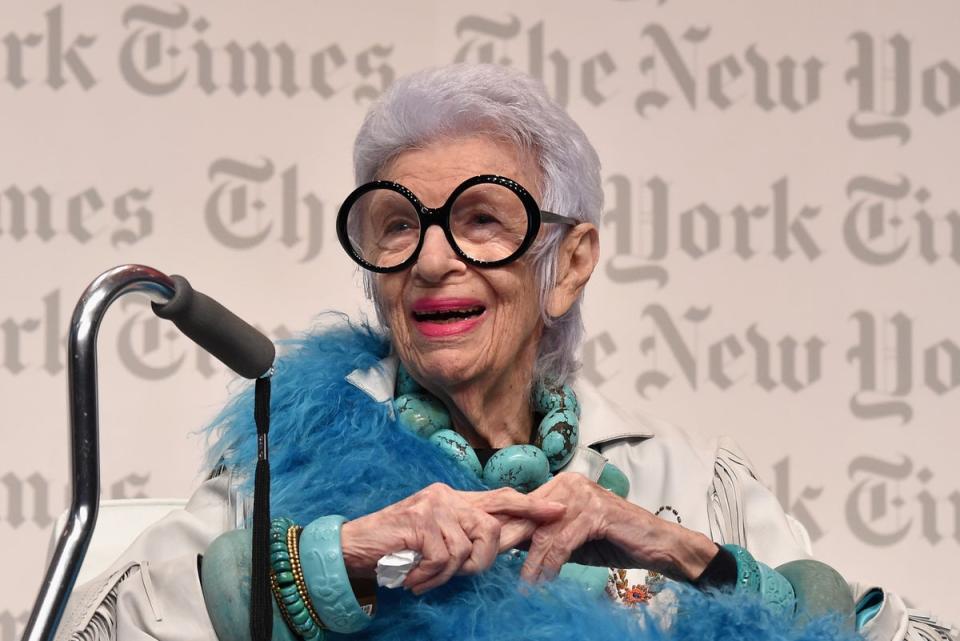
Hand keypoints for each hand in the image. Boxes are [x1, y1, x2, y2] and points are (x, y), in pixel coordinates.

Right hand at [340, 483, 565, 593]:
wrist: (355, 547)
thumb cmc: (397, 548)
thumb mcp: (437, 538)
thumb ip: (466, 535)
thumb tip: (503, 544)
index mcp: (456, 499)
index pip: (501, 497)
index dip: (531, 505)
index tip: (559, 510)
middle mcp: (448, 496)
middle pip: (492, 526)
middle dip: (487, 556)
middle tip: (462, 571)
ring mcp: (435, 506)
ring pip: (467, 549)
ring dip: (447, 575)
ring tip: (424, 576)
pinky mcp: (421, 522)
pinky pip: (444, 559)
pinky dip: (429, 577)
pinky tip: (413, 577)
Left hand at [502, 473, 716, 583]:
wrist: (657, 545)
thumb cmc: (614, 541)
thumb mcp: (571, 538)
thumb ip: (544, 536)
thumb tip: (508, 544)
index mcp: (561, 485)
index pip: (524, 507)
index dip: (505, 529)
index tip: (486, 551)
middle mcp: (569, 484)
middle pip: (529, 518)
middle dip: (509, 544)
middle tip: (489, 567)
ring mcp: (583, 496)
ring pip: (543, 534)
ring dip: (531, 564)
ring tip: (524, 586)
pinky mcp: (595, 513)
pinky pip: (562, 543)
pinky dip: (550, 566)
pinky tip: (543, 581)